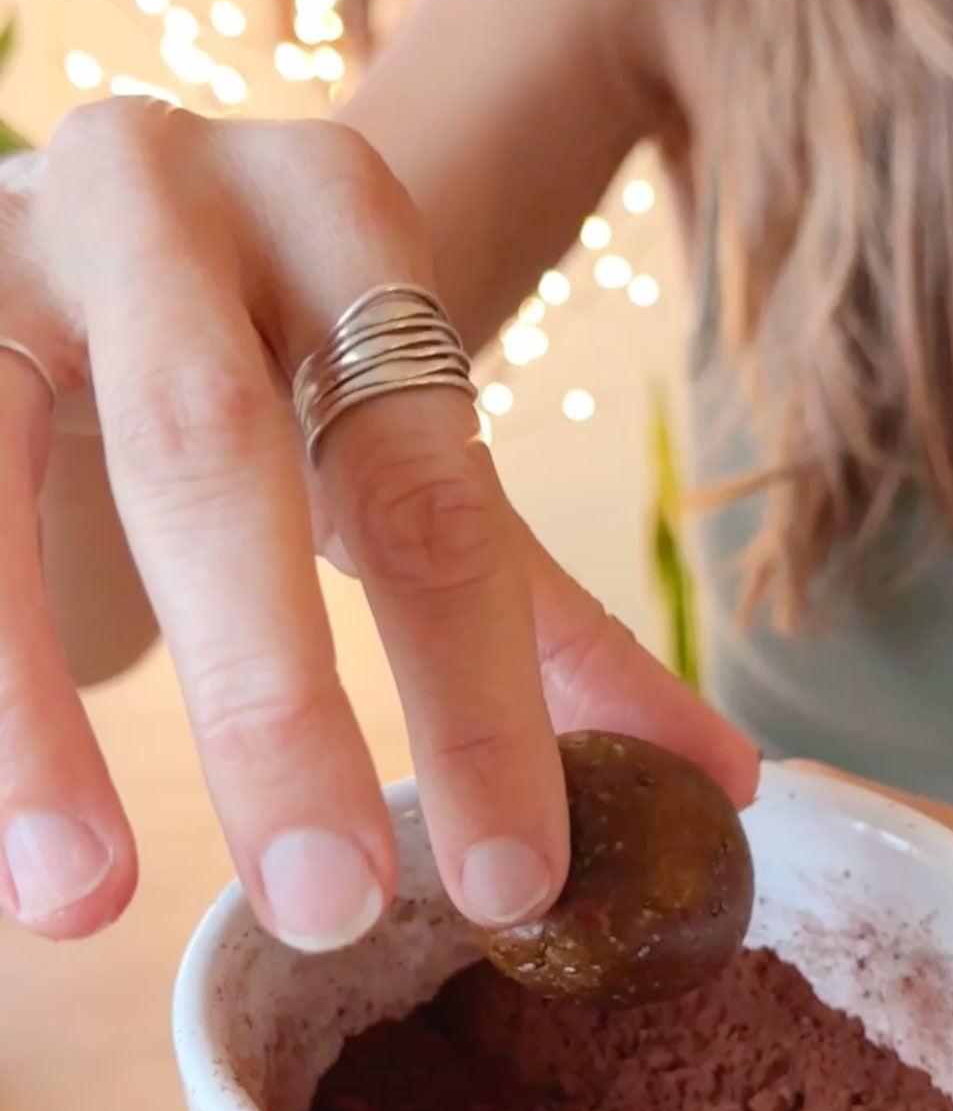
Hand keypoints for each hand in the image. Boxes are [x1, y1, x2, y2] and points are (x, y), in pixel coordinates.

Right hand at [0, 105, 754, 944]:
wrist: (85, 224)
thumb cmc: (266, 347)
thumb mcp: (396, 443)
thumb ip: (532, 606)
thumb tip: (723, 782)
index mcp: (338, 225)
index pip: (427, 481)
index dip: (477, 695)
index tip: (509, 886)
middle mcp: (165, 204)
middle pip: (214, 449)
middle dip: (270, 696)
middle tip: (323, 906)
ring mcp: (2, 254)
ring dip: (31, 711)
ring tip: (78, 903)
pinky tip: (1, 837)